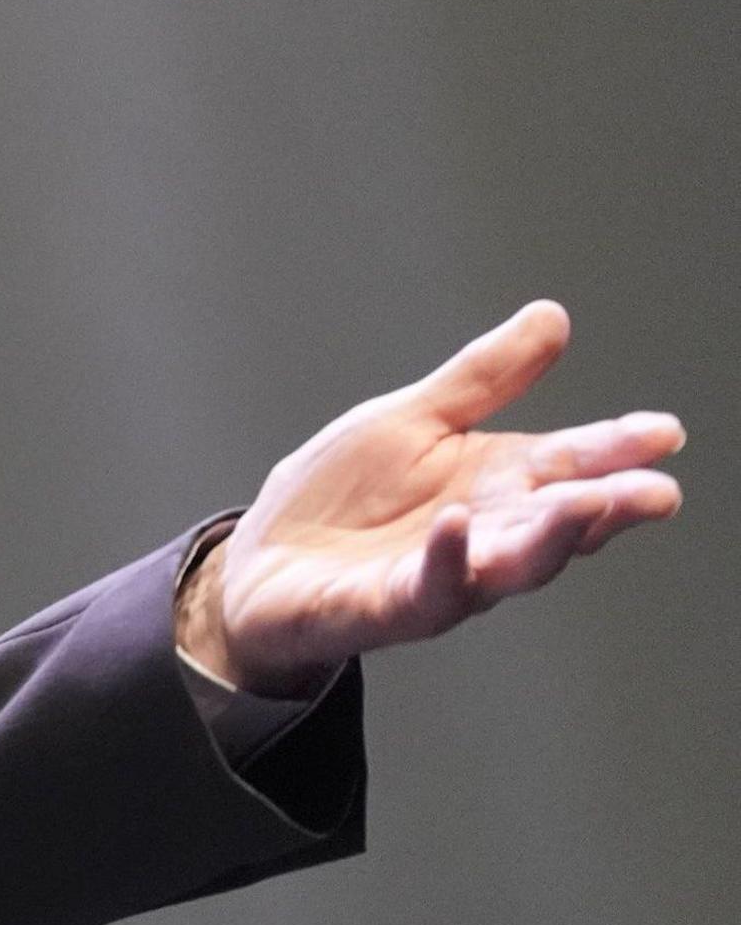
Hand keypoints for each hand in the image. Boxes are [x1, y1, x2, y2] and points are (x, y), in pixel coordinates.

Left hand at [182, 301, 683, 697]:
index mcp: (495, 484)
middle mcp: (485, 535)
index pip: (569, 464)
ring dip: (550, 537)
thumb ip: (483, 379)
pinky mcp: (390, 607)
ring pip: (512, 565)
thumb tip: (552, 317)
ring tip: (584, 503)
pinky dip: (447, 559)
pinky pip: (428, 589)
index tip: (664, 432)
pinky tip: (456, 525)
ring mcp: (443, 576)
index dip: (617, 449)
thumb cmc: (340, 496)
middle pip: (557, 522)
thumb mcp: (410, 420)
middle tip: (656, 491)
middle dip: (608, 506)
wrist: (261, 562)